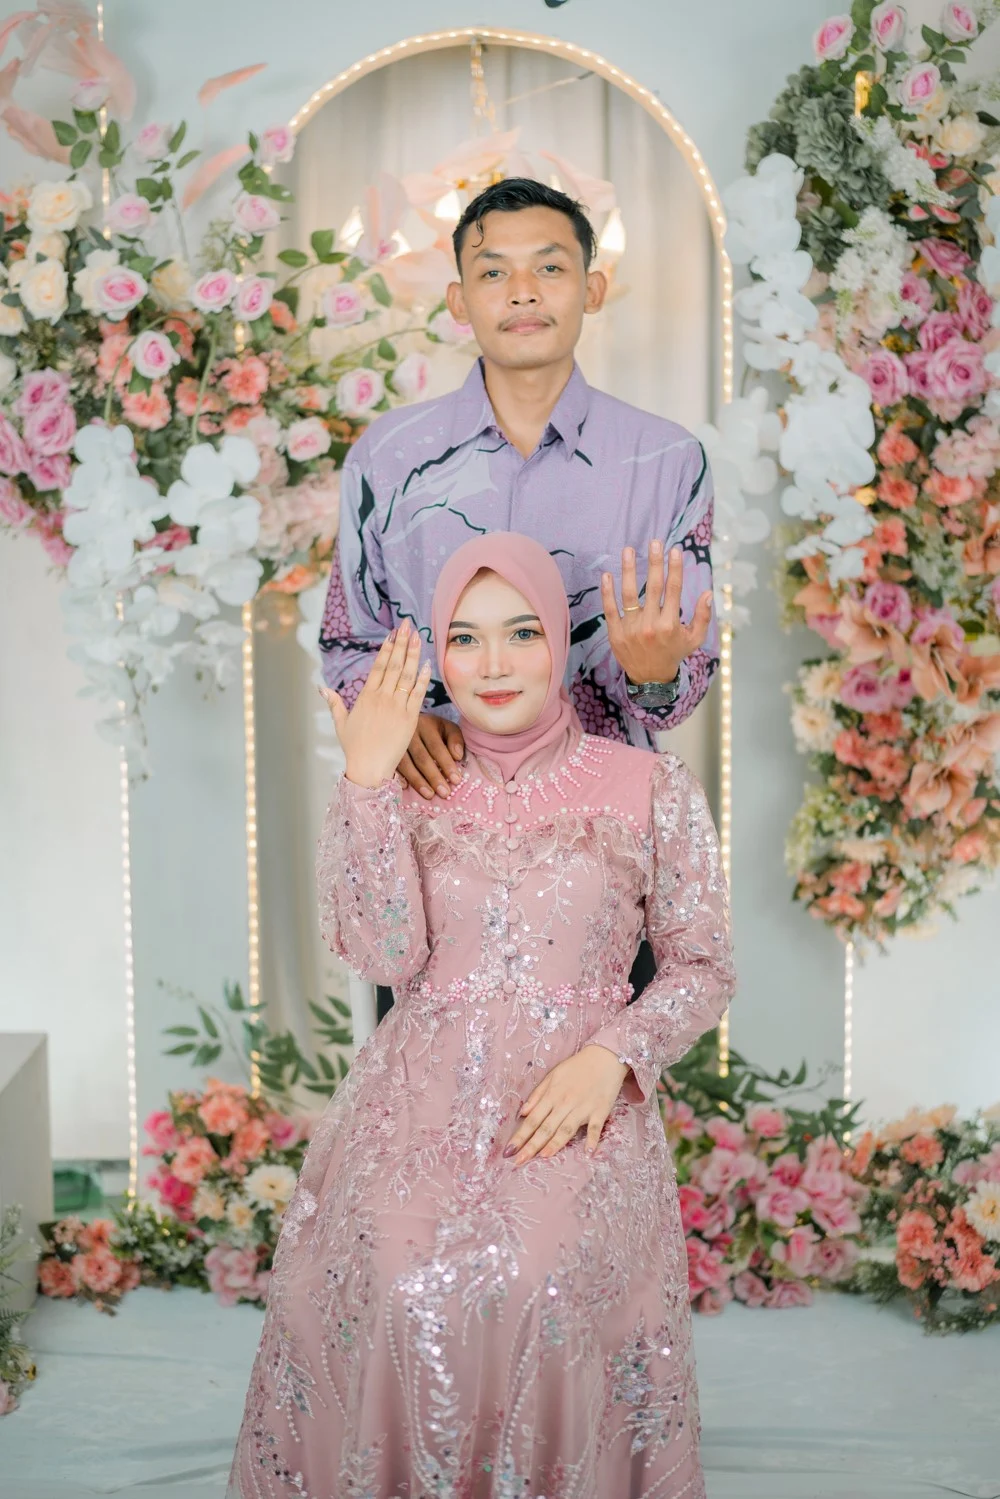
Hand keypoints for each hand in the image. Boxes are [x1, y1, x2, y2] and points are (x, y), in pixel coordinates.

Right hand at [321, 620, 431, 788]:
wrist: (369, 768)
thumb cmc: (354, 748)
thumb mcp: (341, 723)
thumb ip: (334, 702)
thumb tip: (321, 687)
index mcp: (366, 696)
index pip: (379, 666)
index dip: (387, 648)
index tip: (394, 633)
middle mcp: (381, 697)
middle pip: (395, 664)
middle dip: (402, 643)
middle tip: (409, 625)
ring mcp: (397, 706)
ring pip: (407, 675)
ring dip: (414, 654)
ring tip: (419, 637)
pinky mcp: (410, 718)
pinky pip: (418, 693)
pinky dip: (424, 678)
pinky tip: (428, 663)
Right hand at [398, 712, 465, 799]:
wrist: (404, 721)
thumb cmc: (431, 730)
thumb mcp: (446, 728)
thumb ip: (455, 739)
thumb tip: (457, 756)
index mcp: (426, 725)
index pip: (437, 747)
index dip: (446, 764)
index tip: (456, 780)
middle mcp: (408, 733)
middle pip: (421, 758)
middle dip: (433, 777)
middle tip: (444, 793)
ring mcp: (395, 743)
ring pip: (405, 764)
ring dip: (417, 781)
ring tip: (429, 795)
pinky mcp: (385, 752)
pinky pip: (391, 766)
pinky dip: (398, 777)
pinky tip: (406, 787)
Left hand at [503, 1045, 629, 1165]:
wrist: (605, 1057)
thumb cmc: (576, 1067)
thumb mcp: (553, 1075)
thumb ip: (537, 1095)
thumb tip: (522, 1113)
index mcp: (552, 1095)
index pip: (533, 1119)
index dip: (520, 1136)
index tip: (508, 1151)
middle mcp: (565, 1104)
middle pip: (546, 1128)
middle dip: (531, 1146)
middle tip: (518, 1162)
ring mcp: (583, 1109)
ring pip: (566, 1130)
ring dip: (555, 1144)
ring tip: (543, 1157)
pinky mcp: (600, 1112)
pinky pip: (595, 1128)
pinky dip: (592, 1140)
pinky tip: (588, 1153)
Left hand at [600, 540, 712, 686]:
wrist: (650, 679)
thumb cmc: (673, 653)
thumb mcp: (694, 639)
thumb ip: (702, 617)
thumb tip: (707, 593)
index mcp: (670, 625)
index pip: (673, 590)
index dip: (674, 568)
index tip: (674, 550)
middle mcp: (651, 625)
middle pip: (653, 587)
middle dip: (654, 563)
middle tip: (654, 542)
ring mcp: (631, 629)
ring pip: (629, 595)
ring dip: (628, 570)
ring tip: (628, 550)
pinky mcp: (615, 633)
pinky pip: (610, 609)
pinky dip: (607, 592)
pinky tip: (607, 574)